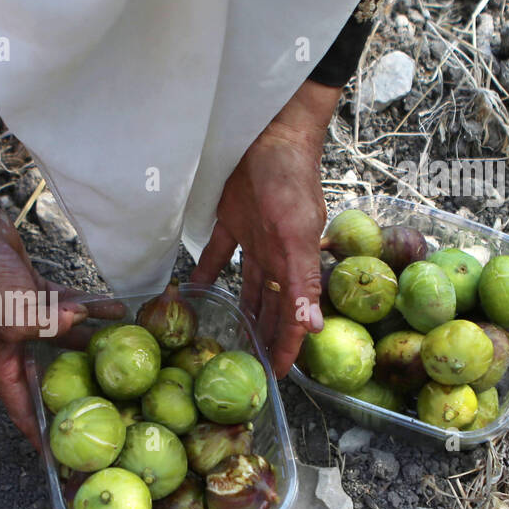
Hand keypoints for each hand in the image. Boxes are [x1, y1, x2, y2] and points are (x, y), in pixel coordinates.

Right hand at [0, 157, 122, 449]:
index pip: (22, 410)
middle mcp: (14, 347)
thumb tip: (82, 323)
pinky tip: (116, 310)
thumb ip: (53, 326)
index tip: (61, 458)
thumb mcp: (18, 318)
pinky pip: (68, 308)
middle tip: (109, 403)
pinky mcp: (36, 294)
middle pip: (49, 376)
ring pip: (65, 339)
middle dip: (77, 388)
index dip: (41, 435)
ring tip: (124, 352)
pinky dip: (89, 308)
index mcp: (1, 364)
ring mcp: (26, 320)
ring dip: (92, 342)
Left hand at [191, 80, 340, 376]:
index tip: (281, 375)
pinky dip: (207, 272)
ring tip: (229, 337)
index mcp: (296, 263)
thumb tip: (312, 327)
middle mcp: (278, 255)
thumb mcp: (296, 234)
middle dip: (266, 336)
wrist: (271, 132)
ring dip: (241, 311)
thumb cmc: (288, 180)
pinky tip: (195, 290)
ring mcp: (256, 238)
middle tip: (253, 366)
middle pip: (271, 306)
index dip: (288, 345)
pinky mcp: (233, 220)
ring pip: (248, 286)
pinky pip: (217, 254)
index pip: (294, 315)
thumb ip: (303, 281)